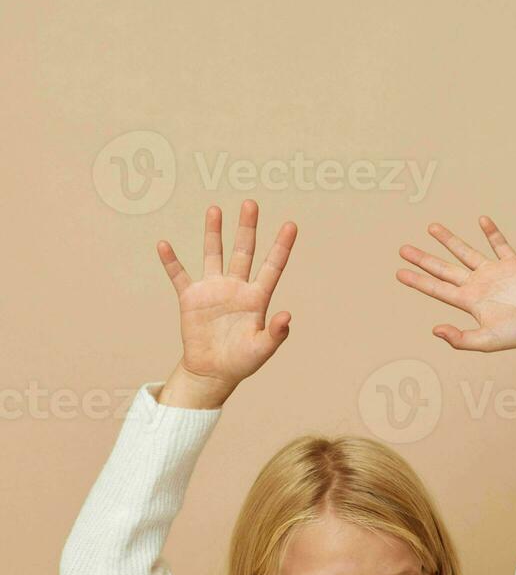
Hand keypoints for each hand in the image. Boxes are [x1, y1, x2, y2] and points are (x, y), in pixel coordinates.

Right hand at [157, 200, 297, 406]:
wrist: (213, 371)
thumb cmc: (242, 361)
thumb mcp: (262, 349)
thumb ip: (276, 333)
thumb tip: (287, 316)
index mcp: (257, 297)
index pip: (273, 266)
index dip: (282, 246)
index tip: (291, 224)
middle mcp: (236, 287)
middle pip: (244, 251)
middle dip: (247, 228)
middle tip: (251, 203)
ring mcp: (213, 290)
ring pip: (214, 254)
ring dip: (213, 233)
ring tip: (215, 209)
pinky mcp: (190, 298)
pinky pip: (179, 275)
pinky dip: (171, 261)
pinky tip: (163, 244)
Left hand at [395, 215, 515, 358]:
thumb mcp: (488, 341)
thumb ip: (461, 339)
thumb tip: (435, 330)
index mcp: (470, 302)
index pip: (437, 288)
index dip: (418, 281)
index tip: (399, 272)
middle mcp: (478, 285)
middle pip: (444, 269)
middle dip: (424, 259)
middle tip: (403, 249)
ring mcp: (495, 273)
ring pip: (466, 252)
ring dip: (449, 240)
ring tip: (431, 227)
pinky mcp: (514, 264)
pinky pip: (500, 244)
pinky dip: (491, 232)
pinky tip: (481, 220)